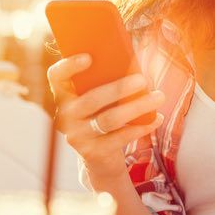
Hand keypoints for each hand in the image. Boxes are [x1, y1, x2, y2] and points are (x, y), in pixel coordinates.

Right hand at [47, 54, 164, 179]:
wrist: (99, 157)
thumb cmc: (102, 115)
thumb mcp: (98, 99)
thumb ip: (105, 81)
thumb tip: (132, 62)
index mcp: (63, 96)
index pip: (56, 76)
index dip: (68, 66)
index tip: (89, 57)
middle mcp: (65, 116)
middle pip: (92, 99)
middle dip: (120, 88)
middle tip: (143, 79)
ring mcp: (77, 136)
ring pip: (110, 119)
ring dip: (137, 106)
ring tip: (158, 97)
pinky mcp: (93, 152)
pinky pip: (120, 137)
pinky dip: (142, 126)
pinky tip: (156, 118)